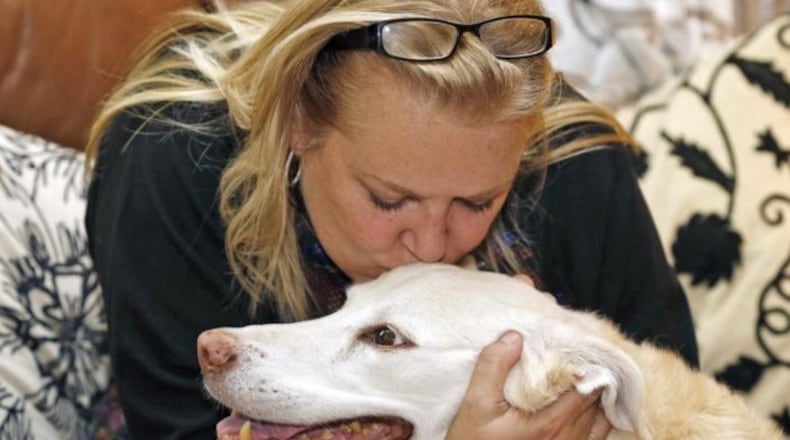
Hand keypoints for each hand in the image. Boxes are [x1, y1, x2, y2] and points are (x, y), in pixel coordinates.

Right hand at [446, 332, 611, 439]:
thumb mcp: (476, 403)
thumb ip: (493, 367)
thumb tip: (514, 338)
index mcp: (550, 424)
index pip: (587, 388)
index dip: (586, 366)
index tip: (575, 350)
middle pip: (596, 403)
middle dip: (590, 380)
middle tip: (578, 361)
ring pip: (600, 421)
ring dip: (594, 400)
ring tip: (581, 382)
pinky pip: (594, 437)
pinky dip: (594, 419)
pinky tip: (580, 407)